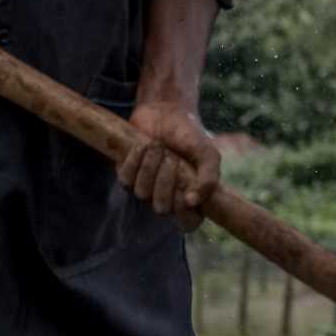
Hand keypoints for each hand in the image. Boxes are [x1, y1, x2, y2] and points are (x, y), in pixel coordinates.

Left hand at [120, 99, 220, 228]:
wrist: (165, 111)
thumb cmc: (189, 134)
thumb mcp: (207, 153)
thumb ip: (209, 178)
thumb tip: (193, 202)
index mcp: (190, 195)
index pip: (189, 224)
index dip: (185, 212)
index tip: (186, 191)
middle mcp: (168, 196)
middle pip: (162, 209)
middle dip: (166, 181)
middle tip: (172, 158)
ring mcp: (146, 188)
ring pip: (142, 193)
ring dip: (150, 165)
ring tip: (158, 146)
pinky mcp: (127, 175)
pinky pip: (126, 179)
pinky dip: (135, 158)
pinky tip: (143, 144)